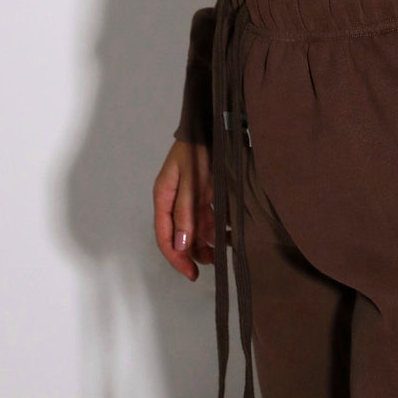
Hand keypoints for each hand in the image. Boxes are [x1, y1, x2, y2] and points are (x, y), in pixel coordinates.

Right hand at [153, 138, 220, 280]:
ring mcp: (191, 197)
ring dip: (209, 241)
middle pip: (181, 235)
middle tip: (213, 262)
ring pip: (197, 228)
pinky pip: (211, 216)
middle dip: (195, 252)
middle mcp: (175, 201)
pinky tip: (233, 233)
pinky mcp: (205, 193)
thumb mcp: (191, 180)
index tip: (191, 273)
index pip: (164, 237)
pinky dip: (220, 227)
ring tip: (225, 250)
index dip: (177, 258)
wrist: (213, 124)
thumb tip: (181, 245)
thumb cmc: (197, 149)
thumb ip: (185, 212)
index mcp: (164, 198)